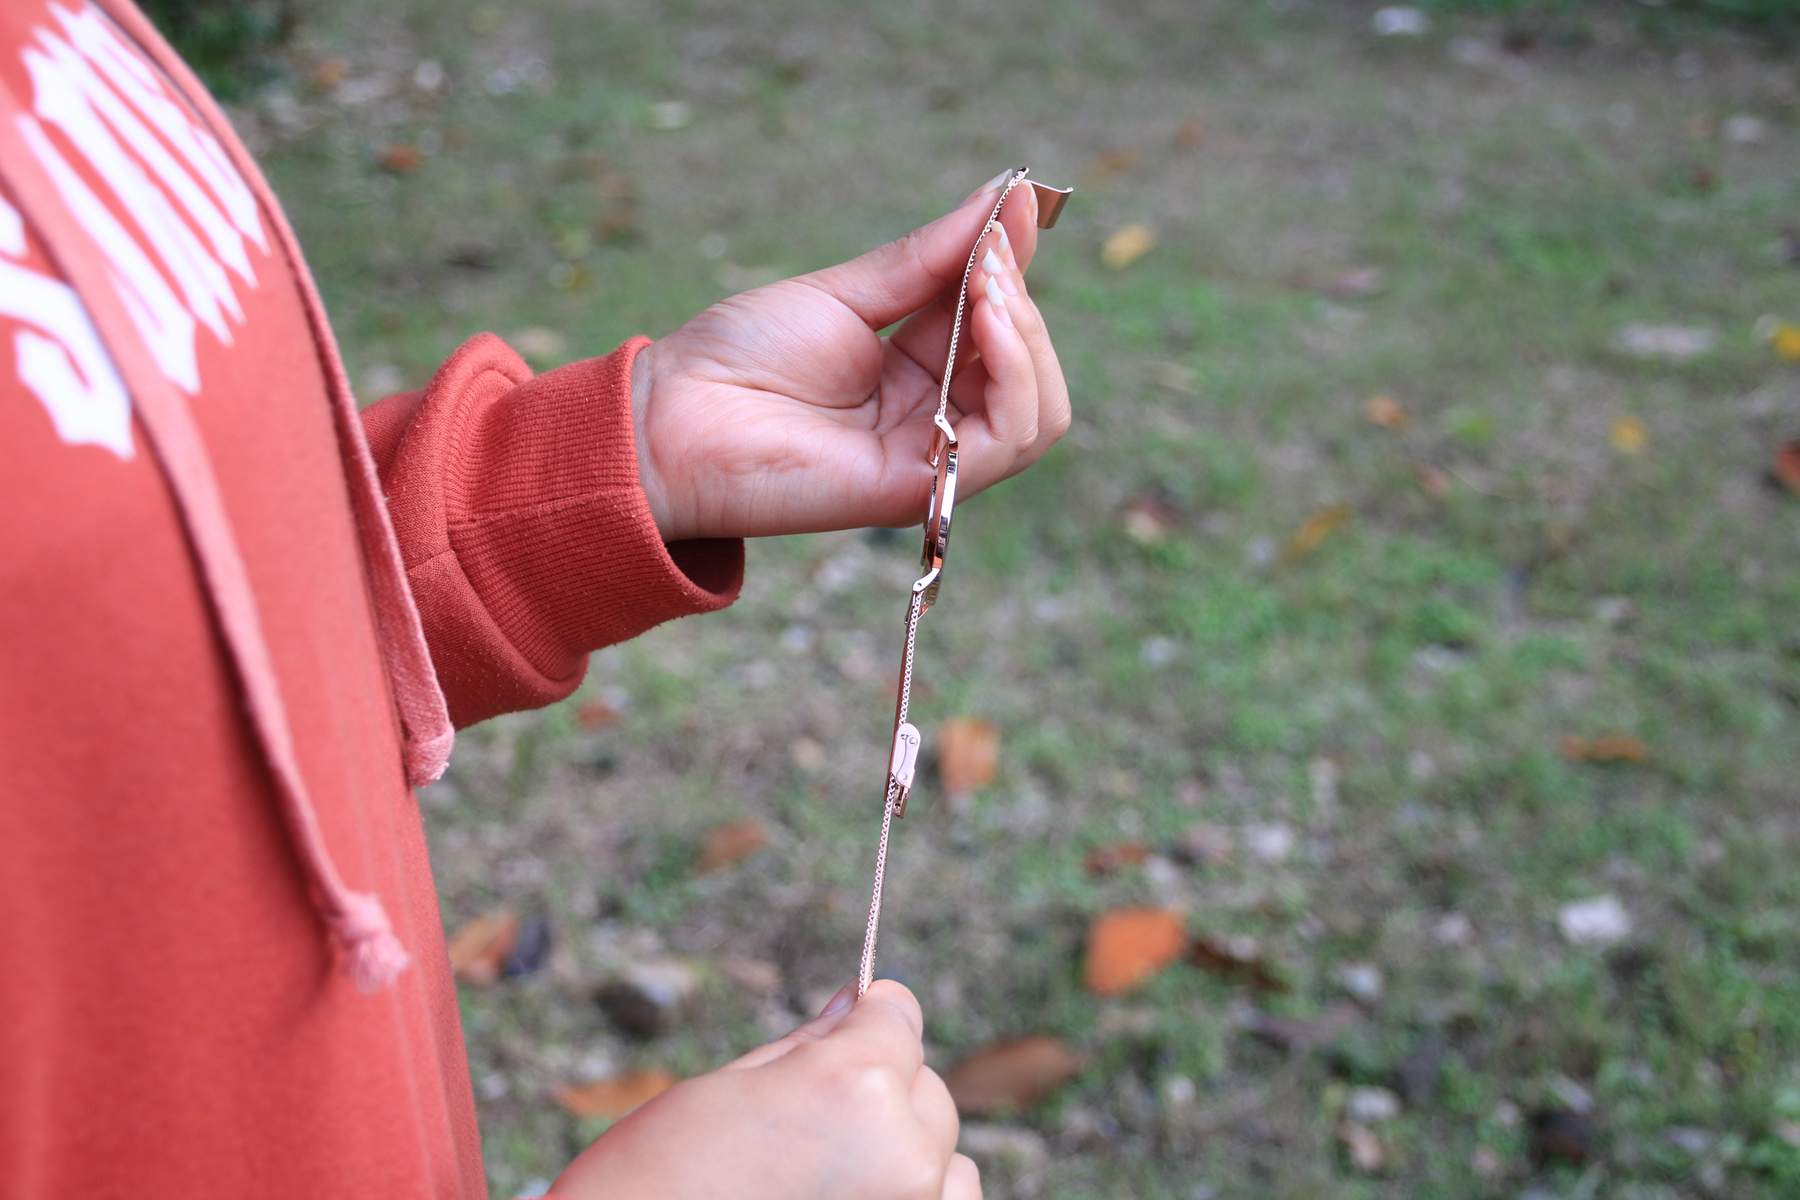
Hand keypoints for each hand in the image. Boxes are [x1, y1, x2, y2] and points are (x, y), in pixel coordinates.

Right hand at [548, 981, 979, 1199]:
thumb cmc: (655, 1178)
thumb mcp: (725, 1090)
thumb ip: (809, 1049)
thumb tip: (854, 1006)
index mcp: (856, 1087)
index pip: (900, 1017)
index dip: (867, 1017)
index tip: (849, 1022)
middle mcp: (904, 1153)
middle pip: (928, 1088)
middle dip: (882, 1087)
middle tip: (808, 1118)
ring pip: (946, 1157)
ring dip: (904, 1152)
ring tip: (827, 1173)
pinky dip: (915, 1198)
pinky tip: (851, 1199)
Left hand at [631, 172, 1069, 541]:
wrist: (673, 415)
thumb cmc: (740, 356)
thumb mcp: (847, 293)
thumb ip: (929, 259)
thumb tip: (1002, 199)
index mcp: (917, 373)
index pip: (1002, 326)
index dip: (1015, 266)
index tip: (1017, 203)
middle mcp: (933, 421)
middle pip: (1031, 372)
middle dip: (1022, 302)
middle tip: (986, 256)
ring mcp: (929, 459)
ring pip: (1038, 415)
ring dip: (1028, 340)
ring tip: (986, 288)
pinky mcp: (918, 488)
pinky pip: (1007, 441)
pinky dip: (1015, 376)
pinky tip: (986, 322)